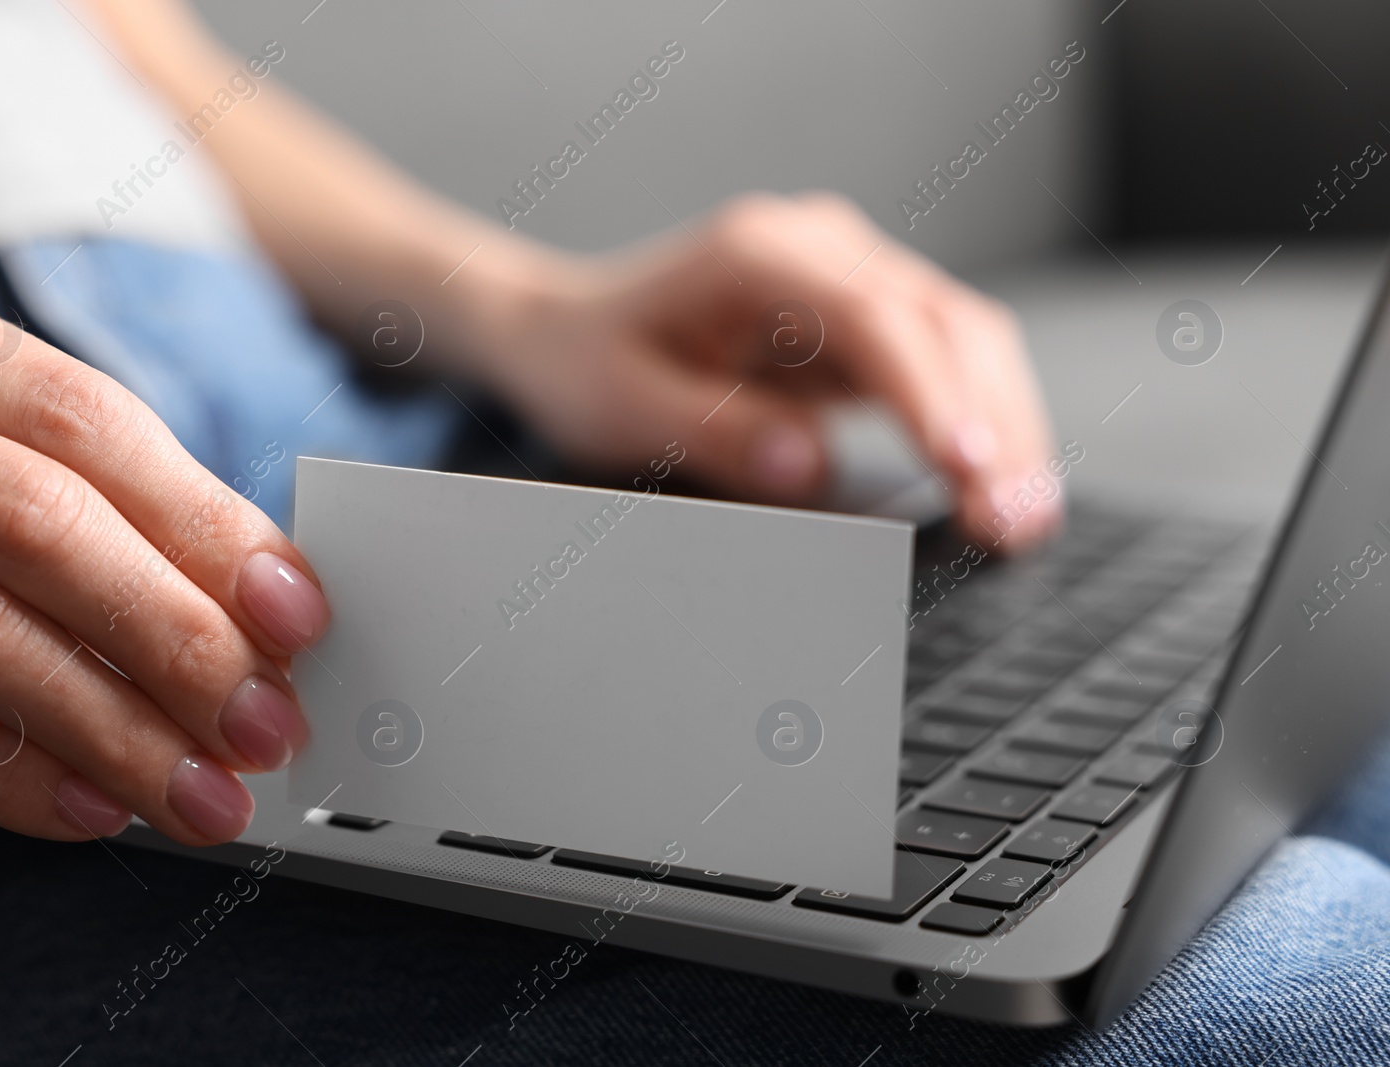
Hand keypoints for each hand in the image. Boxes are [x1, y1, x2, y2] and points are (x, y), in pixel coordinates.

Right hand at [0, 267, 329, 843]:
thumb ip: (93, 500)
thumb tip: (258, 607)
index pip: (80, 421)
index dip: (206, 525)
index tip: (296, 616)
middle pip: (30, 520)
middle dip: (176, 638)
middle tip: (264, 725)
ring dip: (112, 730)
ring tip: (202, 793)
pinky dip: (3, 774)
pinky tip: (92, 805)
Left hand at [479, 194, 1061, 549]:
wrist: (573, 331)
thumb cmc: (594, 363)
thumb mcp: (625, 407)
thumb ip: (714, 432)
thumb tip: (810, 465)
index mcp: (758, 253)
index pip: (871, 316)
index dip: (927, 392)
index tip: (965, 463)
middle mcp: (821, 248)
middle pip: (943, 322)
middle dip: (990, 424)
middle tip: (1012, 520)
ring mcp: (854, 277)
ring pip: (967, 339)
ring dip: (1007, 427)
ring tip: (1025, 519)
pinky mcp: (869, 319)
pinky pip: (949, 364)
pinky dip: (983, 423)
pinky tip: (1004, 485)